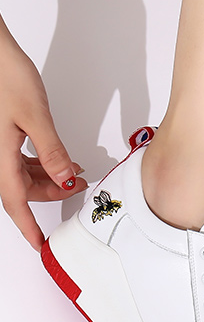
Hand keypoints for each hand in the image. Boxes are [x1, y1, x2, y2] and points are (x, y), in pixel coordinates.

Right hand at [0, 28, 86, 249]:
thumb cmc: (7, 78)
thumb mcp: (36, 118)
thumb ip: (51, 152)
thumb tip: (64, 180)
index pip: (15, 202)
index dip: (28, 226)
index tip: (40, 244)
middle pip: (21, 189)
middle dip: (51, 193)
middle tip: (78, 189)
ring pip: (20, 174)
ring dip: (47, 177)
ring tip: (74, 171)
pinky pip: (17, 159)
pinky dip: (39, 163)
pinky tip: (57, 159)